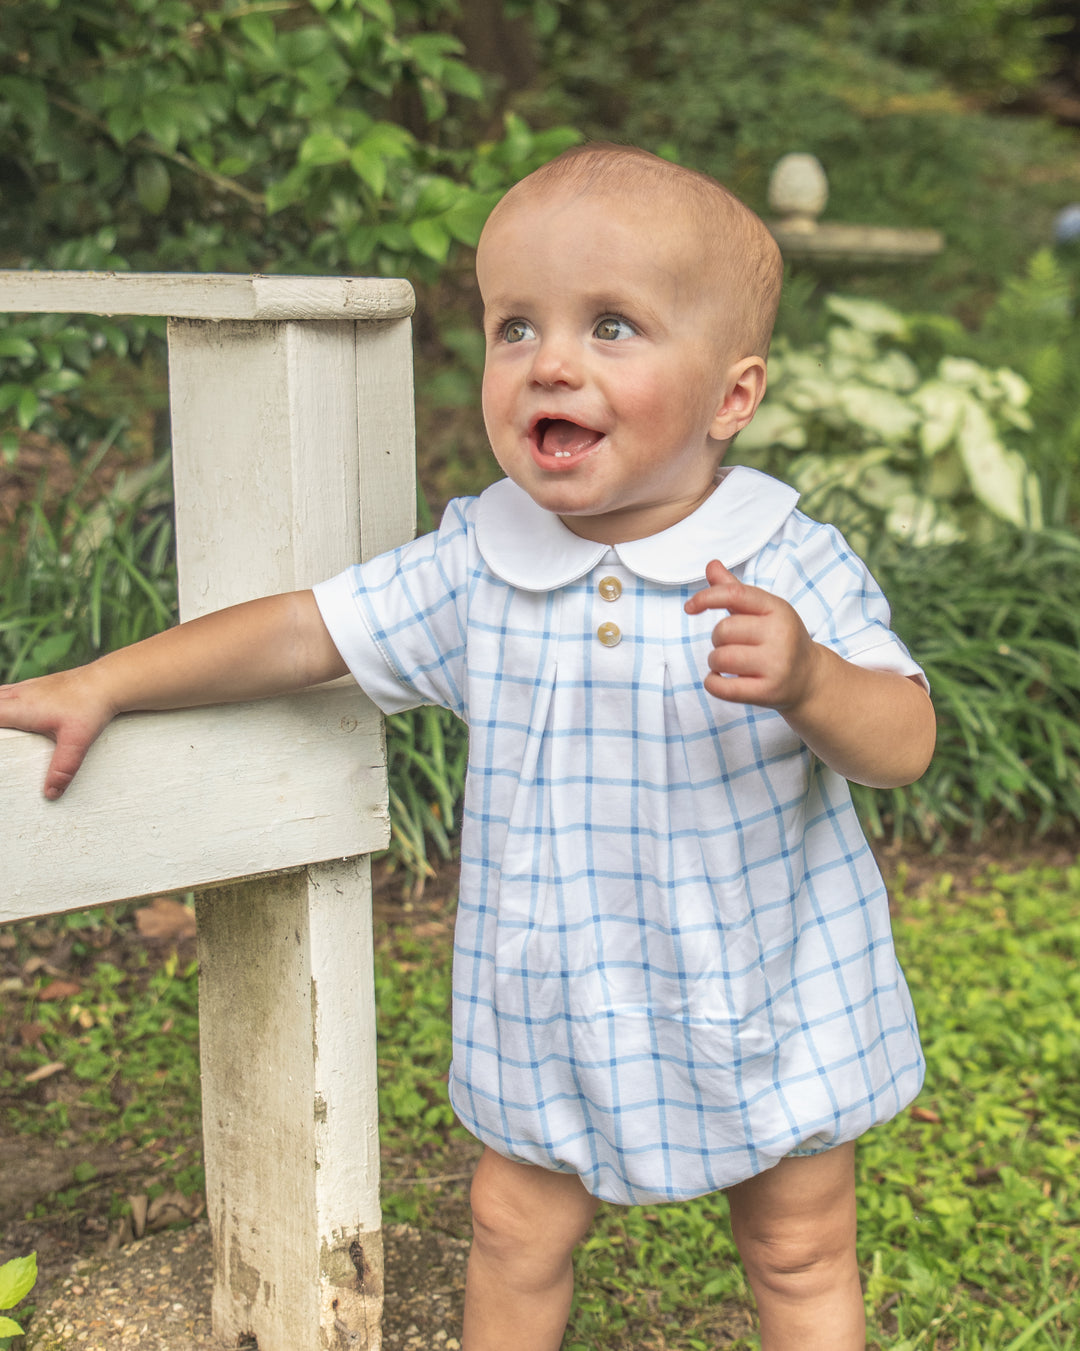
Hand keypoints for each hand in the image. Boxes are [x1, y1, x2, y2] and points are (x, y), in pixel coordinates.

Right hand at [0, 665, 115, 798]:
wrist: (108, 682)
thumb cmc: (91, 708)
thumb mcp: (77, 741)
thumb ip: (63, 768)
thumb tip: (51, 794)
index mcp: (20, 708)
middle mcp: (18, 695)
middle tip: (0, 744)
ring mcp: (26, 687)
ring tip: (4, 732)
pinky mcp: (35, 685)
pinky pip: (6, 692)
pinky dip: (0, 702)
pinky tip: (6, 712)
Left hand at [683, 559, 821, 710]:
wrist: (809, 678)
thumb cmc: (778, 638)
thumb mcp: (763, 610)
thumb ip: (734, 589)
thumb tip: (711, 565)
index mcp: (777, 609)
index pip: (735, 594)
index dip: (706, 597)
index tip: (689, 607)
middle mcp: (780, 635)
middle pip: (723, 630)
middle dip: (717, 638)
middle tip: (731, 645)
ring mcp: (776, 665)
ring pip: (720, 658)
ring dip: (714, 662)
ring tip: (728, 663)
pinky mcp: (768, 692)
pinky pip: (722, 688)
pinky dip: (713, 683)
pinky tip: (720, 679)